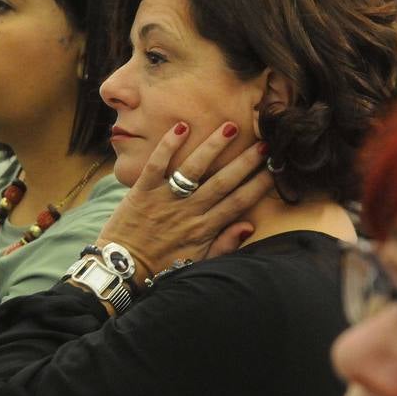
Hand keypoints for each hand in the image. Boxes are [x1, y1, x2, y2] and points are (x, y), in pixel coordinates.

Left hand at [97, 121, 273, 280]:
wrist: (122, 268)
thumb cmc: (161, 266)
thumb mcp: (198, 262)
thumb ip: (224, 244)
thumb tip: (249, 225)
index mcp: (204, 229)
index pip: (238, 203)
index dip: (258, 185)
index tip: (274, 168)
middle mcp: (188, 212)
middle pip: (222, 182)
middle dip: (245, 162)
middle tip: (264, 143)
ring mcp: (164, 199)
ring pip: (193, 169)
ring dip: (212, 147)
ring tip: (230, 127)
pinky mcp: (142, 190)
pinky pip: (156, 164)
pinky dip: (168, 145)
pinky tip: (182, 127)